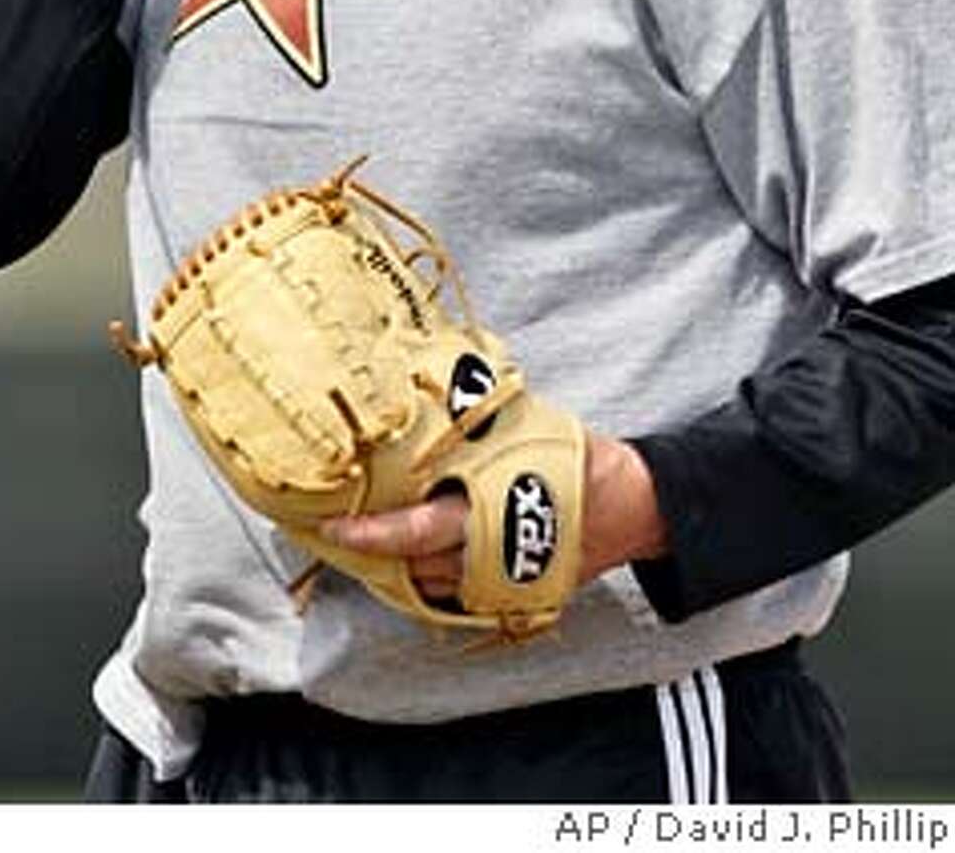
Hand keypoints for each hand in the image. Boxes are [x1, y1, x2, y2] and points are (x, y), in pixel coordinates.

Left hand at [319, 433, 667, 603]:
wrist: (636, 505)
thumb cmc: (577, 457)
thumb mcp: (525, 425)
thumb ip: (477, 419)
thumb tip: (429, 373)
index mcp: (488, 509)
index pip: (415, 531)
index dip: (370, 533)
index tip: (332, 526)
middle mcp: (489, 555)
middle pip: (414, 566)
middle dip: (373, 551)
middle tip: (339, 531)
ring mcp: (502, 582)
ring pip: (432, 583)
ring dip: (401, 564)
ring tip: (370, 535)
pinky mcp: (514, 595)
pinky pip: (457, 591)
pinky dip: (432, 574)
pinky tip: (415, 552)